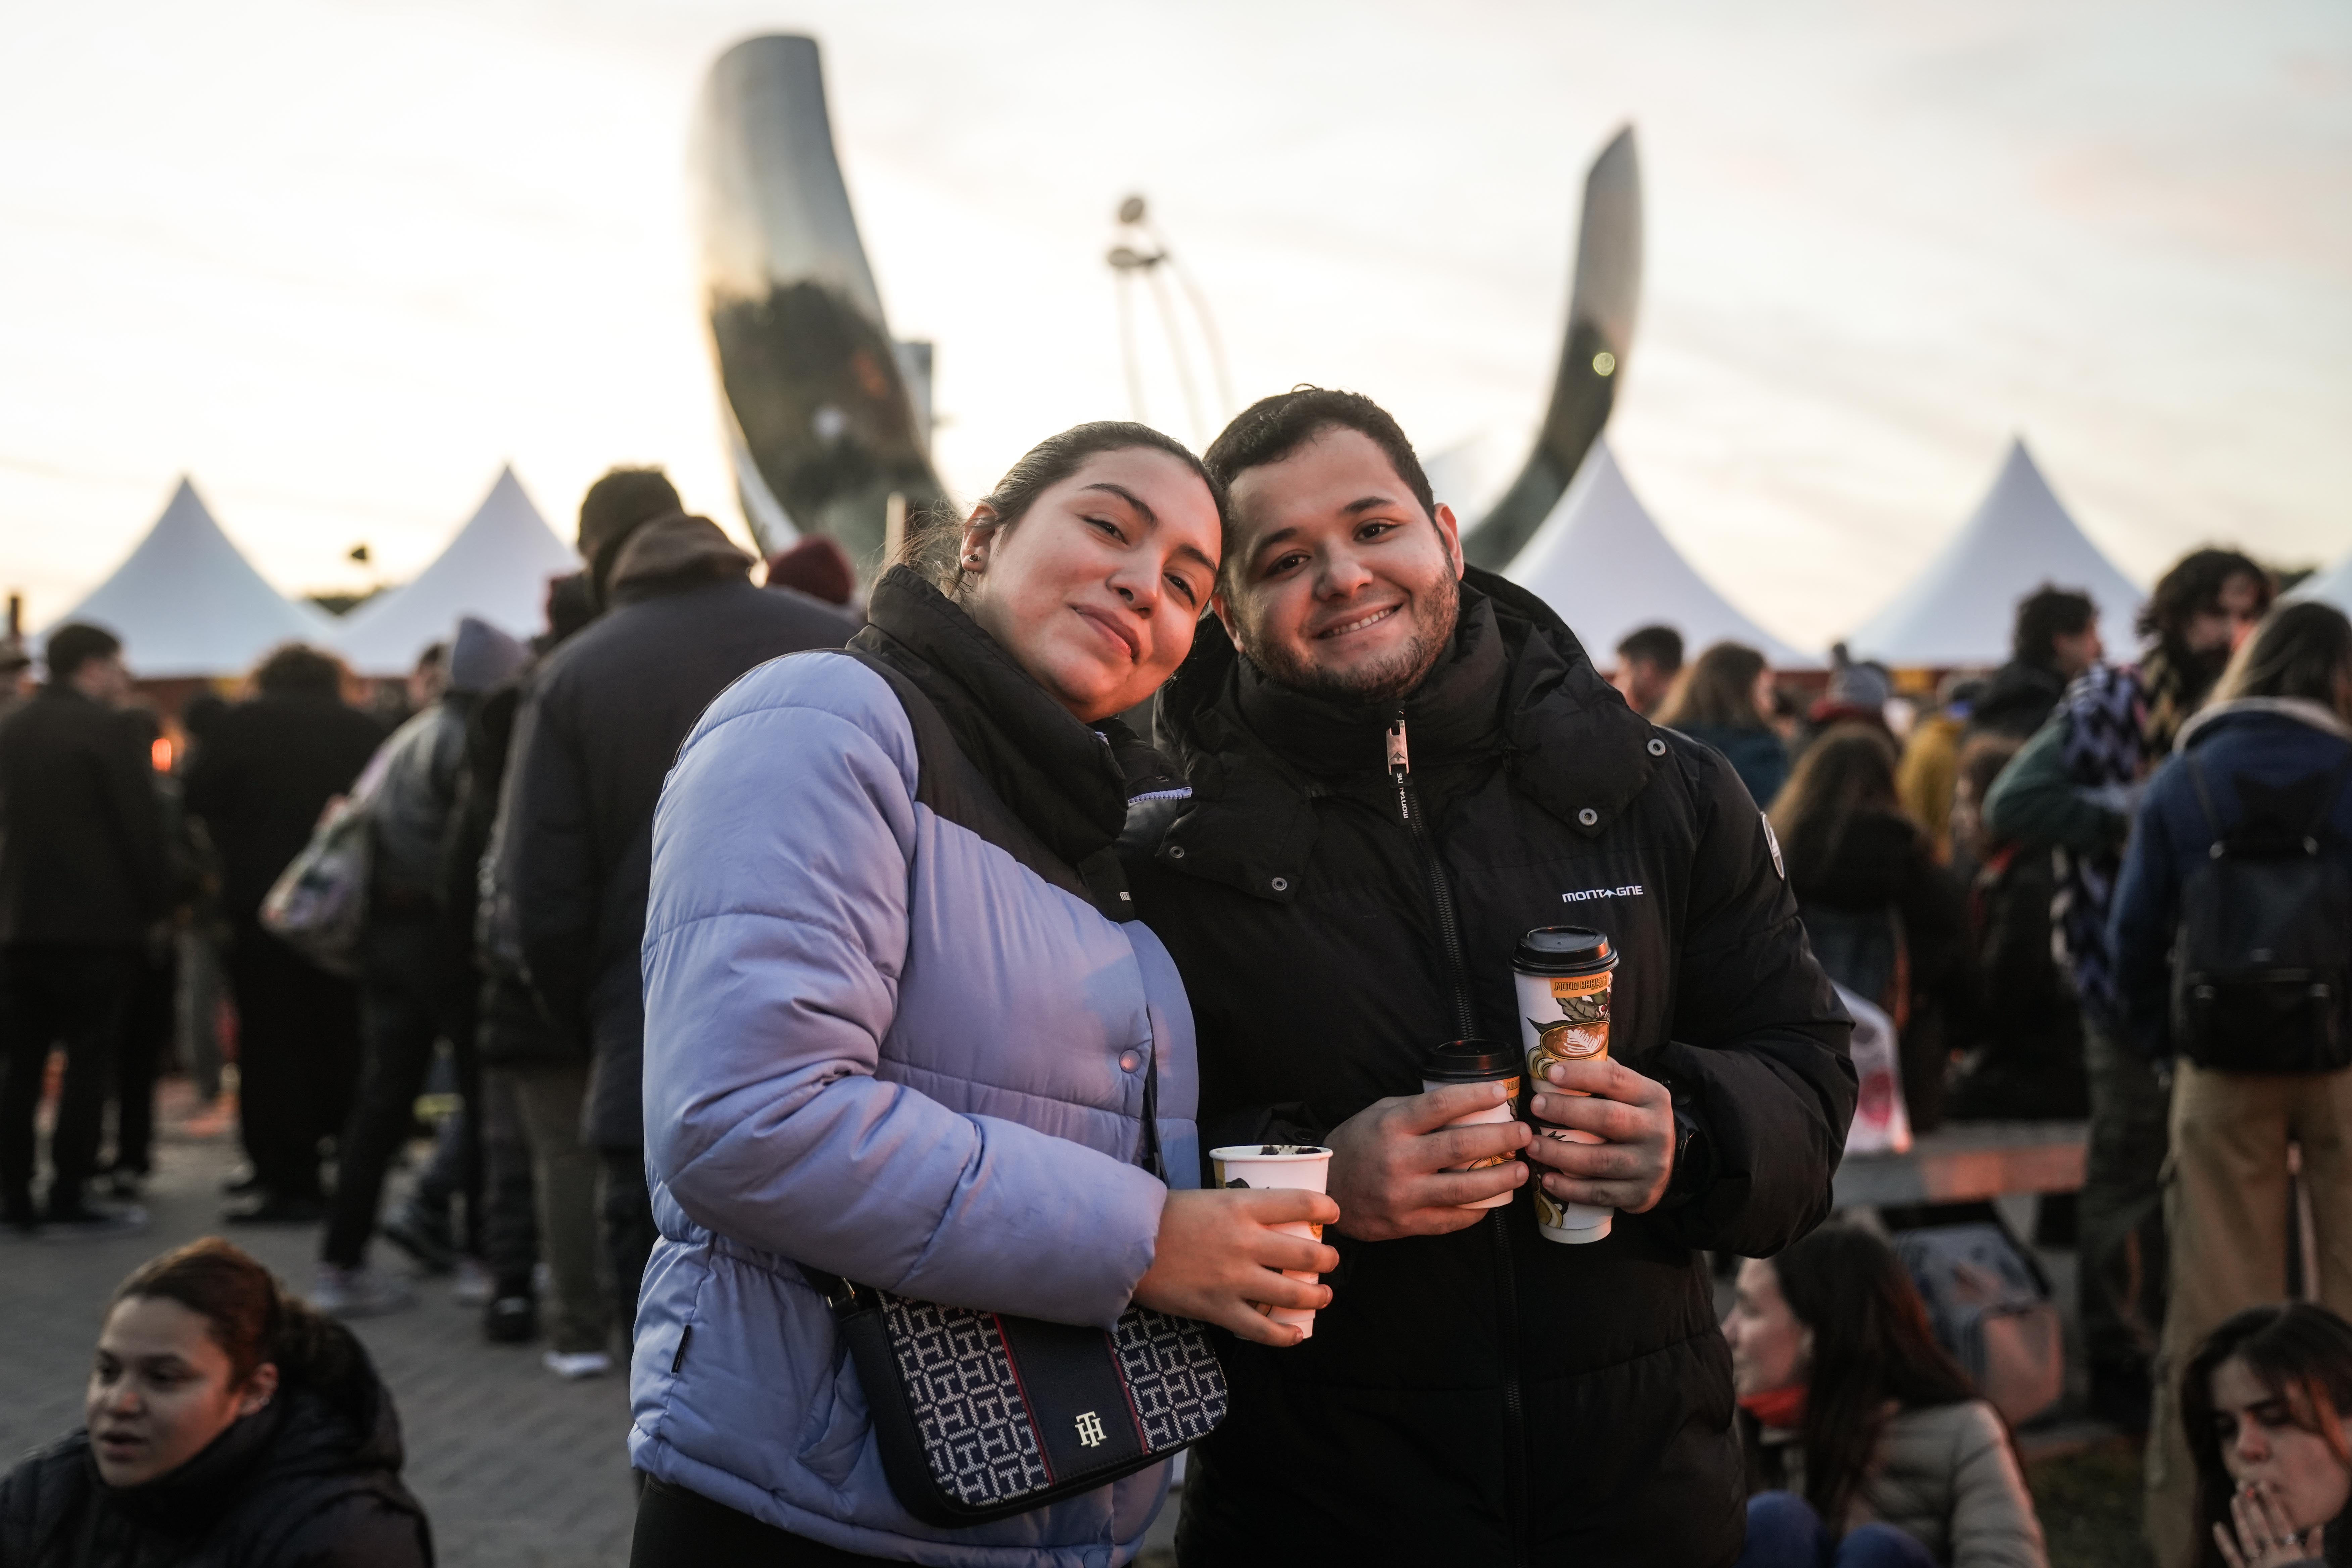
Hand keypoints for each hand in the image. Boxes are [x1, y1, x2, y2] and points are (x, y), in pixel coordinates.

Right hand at [1133, 1187, 1340, 1347]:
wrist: (1125, 1242)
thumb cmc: (1165, 1215)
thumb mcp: (1210, 1197)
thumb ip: (1241, 1208)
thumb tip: (1269, 1217)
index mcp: (1243, 1206)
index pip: (1301, 1203)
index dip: (1326, 1208)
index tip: (1333, 1214)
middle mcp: (1247, 1242)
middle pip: (1306, 1254)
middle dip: (1327, 1259)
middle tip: (1330, 1261)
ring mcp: (1235, 1279)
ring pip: (1293, 1293)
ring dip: (1316, 1296)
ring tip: (1323, 1295)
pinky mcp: (1220, 1309)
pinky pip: (1262, 1329)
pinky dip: (1285, 1335)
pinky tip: (1296, 1334)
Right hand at [1325, 1082, 1530, 1241]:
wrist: (1325, 1189)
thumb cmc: (1357, 1144)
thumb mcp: (1379, 1114)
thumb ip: (1416, 1109)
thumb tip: (1466, 1102)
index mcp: (1391, 1126)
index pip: (1440, 1106)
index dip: (1474, 1097)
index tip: (1500, 1092)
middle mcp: (1398, 1159)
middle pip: (1460, 1147)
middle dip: (1500, 1138)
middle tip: (1524, 1133)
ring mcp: (1403, 1195)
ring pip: (1463, 1188)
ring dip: (1499, 1178)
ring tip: (1520, 1170)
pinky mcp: (1406, 1223)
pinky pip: (1451, 1219)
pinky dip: (1476, 1210)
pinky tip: (1493, 1200)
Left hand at [1525, 1058, 1674, 1213]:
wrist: (1671, 1162)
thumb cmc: (1636, 1120)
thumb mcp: (1632, 1094)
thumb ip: (1604, 1078)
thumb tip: (1556, 1060)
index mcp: (1652, 1097)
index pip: (1616, 1079)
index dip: (1582, 1075)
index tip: (1551, 1074)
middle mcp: (1656, 1130)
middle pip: (1608, 1118)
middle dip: (1566, 1111)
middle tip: (1535, 1106)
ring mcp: (1650, 1165)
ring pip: (1599, 1160)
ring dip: (1560, 1153)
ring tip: (1532, 1145)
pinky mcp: (1641, 1194)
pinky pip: (1599, 1193)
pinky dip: (1570, 1188)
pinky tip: (1548, 1180)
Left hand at [2216, 1479, 2319, 1567]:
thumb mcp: (2315, 1566)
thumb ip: (2315, 1548)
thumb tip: (2319, 1525)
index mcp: (2292, 1555)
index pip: (2281, 1523)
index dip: (2271, 1503)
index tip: (2263, 1484)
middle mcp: (2274, 1558)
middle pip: (2261, 1527)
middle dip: (2252, 1505)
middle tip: (2241, 1484)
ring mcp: (2259, 1567)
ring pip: (2247, 1538)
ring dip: (2239, 1518)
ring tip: (2233, 1498)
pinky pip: (2233, 1558)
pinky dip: (2224, 1542)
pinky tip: (2217, 1526)